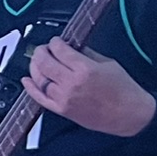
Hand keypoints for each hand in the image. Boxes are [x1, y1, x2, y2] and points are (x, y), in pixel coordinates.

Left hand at [24, 41, 154, 135]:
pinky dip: (30, 88)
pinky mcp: (61, 110)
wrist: (129, 114)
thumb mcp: (108, 64)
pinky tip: (27, 80)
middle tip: (42, 49)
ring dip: (35, 67)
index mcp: (85, 69)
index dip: (54, 43)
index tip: (55, 41)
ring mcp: (64, 98)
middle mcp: (72, 83)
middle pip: (45, 63)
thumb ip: (87, 54)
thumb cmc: (124, 90)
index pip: (60, 51)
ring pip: (39, 79)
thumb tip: (72, 46)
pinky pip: (39, 98)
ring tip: (37, 61)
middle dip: (41, 52)